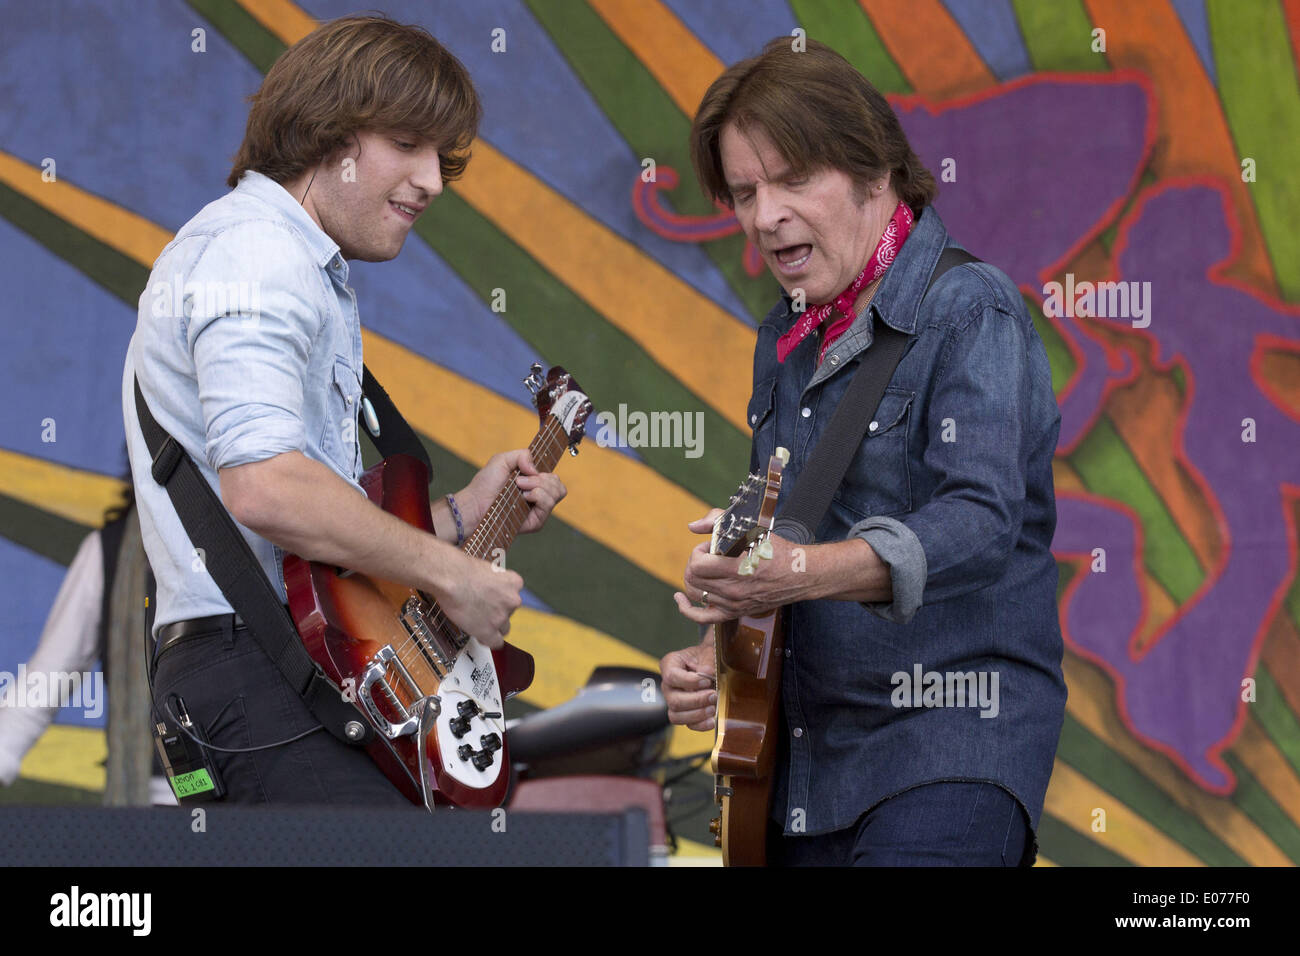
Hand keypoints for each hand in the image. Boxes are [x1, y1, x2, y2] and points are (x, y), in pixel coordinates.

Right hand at [437, 552, 523, 649]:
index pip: (513, 596)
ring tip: (476, 620)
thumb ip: (495, 582)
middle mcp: (512, 600)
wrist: (451, 577)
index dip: (500, 600)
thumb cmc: (462, 569)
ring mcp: (501, 616)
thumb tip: (490, 589)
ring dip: (492, 625)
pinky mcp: (488, 630)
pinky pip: (495, 642)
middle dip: (496, 612)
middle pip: (509, 612)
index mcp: (514, 583)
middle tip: (481, 609)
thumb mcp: (487, 569)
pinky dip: (488, 640)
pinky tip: (481, 636)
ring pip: (502, 628)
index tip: (492, 601)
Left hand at [462, 449, 565, 534]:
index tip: (532, 471)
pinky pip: (548, 505)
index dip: (547, 473)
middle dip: (543, 478)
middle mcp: (538, 498)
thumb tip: (536, 469)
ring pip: (557, 493)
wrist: (475, 504)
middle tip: (520, 480)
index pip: (554, 479)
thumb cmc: (485, 484)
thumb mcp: (502, 460)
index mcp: (533, 485)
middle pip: (559, 486)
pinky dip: (538, 496)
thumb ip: (522, 455)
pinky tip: (524, 496)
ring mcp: (538, 511)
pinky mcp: (536, 522)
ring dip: (539, 486)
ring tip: (520, 487)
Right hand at [659, 635, 716, 730]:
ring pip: (677, 716)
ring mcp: (674, 700)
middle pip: (674, 700)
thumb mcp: (709, 651)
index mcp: (670, 665)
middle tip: (713, 695)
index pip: (672, 677)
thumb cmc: (706, 656)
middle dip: (696, 700)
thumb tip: (706, 672)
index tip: (706, 681)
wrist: (712, 664)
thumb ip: (708, 660)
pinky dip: (700, 725)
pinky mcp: (684, 713)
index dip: (689, 682)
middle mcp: (668, 685)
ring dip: (697, 714)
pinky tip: (712, 720)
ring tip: (713, 708)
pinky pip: (687, 724)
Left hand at [672, 512, 807, 624]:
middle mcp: (733, 589)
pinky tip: (680, 598)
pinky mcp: (735, 612)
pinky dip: (686, 609)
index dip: (699, 552)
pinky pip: (702, 618)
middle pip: (692, 579)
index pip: (697, 564)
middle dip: (694, 562)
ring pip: (695, 594)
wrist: (800, 575)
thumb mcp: (751, 528)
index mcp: (737, 568)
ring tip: (707, 569)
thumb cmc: (777, 549)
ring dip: (694, 578)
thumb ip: (718, 521)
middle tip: (708, 555)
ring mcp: (733, 604)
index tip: (711, 546)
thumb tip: (692, 526)